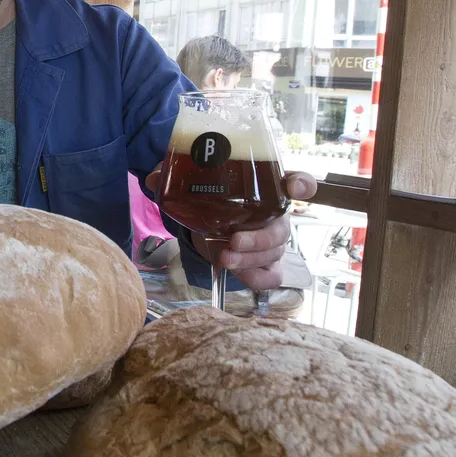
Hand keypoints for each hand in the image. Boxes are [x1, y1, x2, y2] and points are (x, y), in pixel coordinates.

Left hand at [144, 165, 317, 290]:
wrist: (207, 222)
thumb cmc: (211, 198)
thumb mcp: (193, 184)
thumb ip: (175, 177)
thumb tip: (153, 178)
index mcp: (266, 189)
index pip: (298, 183)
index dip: (302, 185)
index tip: (294, 188)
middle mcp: (275, 216)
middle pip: (282, 229)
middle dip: (260, 238)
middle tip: (233, 241)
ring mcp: (272, 242)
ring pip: (274, 254)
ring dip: (249, 260)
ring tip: (224, 259)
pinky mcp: (264, 265)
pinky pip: (272, 277)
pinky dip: (256, 279)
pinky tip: (236, 275)